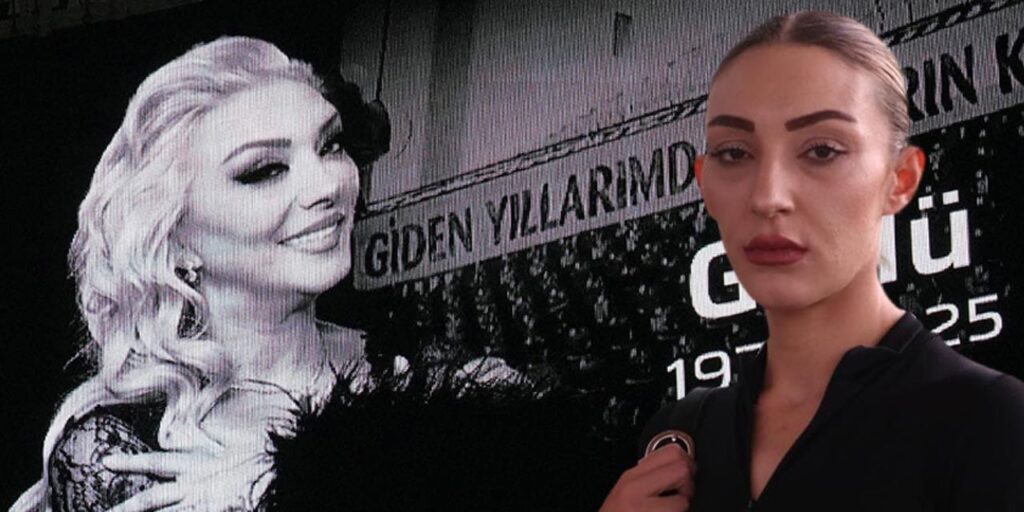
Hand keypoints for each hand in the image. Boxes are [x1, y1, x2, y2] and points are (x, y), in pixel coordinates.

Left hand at [102, 445, 271, 511]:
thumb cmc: (264, 453)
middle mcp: (195, 485)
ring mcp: (203, 503)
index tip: (107, 462)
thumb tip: (206, 426)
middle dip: (125, 507)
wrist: (281, 467)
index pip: (158, 463)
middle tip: (99, 510)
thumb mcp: (241, 440)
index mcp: (200, 463)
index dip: (132, 463)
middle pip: (152, 499)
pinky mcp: (213, 511)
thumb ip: (220, 438)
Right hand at [599, 444, 695, 511]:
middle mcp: (634, 490)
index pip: (671, 452)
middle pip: (682, 469)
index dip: (686, 463)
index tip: (684, 475)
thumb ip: (649, 475)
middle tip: (680, 496)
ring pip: (683, 500)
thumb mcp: (627, 491)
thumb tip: (679, 463)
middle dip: (688, 485)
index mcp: (631, 477)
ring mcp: (643, 510)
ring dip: (682, 509)